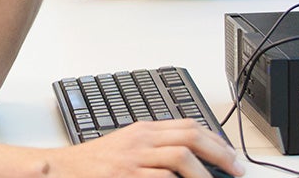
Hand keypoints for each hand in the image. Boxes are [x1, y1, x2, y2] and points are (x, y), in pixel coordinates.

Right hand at [46, 120, 244, 176]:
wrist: (63, 170)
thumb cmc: (94, 164)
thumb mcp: (127, 146)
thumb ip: (154, 146)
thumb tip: (190, 155)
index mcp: (143, 130)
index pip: (189, 125)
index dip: (216, 140)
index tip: (230, 155)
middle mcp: (141, 140)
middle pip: (191, 137)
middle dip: (220, 153)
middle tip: (235, 169)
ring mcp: (134, 159)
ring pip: (181, 157)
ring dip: (204, 174)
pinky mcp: (126, 177)